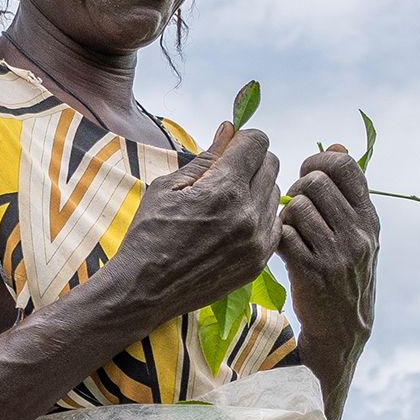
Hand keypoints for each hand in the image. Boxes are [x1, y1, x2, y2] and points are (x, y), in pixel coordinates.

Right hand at [114, 121, 283, 322]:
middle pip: (271, 164)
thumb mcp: (168, 187)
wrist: (145, 289)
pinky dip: (259, 217)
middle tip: (225, 173)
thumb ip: (206, 157)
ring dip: (256, 189)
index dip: (242, 138)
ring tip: (226, 202)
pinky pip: (274, 224)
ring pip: (274, 193)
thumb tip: (229, 129)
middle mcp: (248, 214)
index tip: (229, 148)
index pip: (258, 142)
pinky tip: (234, 224)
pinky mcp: (258, 261)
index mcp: (225, 189)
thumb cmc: (149, 234)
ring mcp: (257, 241)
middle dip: (251, 161)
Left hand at [278, 144, 379, 349]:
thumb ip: (347, 191)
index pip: (345, 166)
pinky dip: (277, 237)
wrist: (344, 329)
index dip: (318, 161)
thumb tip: (337, 145)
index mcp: (370, 219)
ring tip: (290, 230)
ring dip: (285, 215)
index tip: (308, 172)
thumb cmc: (346, 274)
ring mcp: (335, 254)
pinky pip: (283, 234)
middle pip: (315, 182)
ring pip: (296, 206)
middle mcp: (357, 234)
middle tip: (295, 206)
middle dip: (297, 189)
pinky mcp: (311, 272)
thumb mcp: (358, 233)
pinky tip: (283, 248)